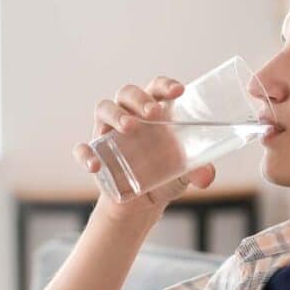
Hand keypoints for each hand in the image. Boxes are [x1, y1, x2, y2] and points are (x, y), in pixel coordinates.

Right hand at [72, 75, 216, 218]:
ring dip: (115, 114)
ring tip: (130, 126)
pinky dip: (85, 154)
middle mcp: (129, 115)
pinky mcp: (96, 153)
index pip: (156, 88)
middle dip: (139, 98)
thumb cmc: (166, 175)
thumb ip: (198, 171)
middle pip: (128, 93)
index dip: (165, 85)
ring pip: (103, 109)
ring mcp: (109, 132)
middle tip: (153, 113)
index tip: (179, 91)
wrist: (143, 204)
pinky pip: (82, 148)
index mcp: (154, 112)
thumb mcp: (185, 173)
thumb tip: (207, 175)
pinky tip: (95, 165)